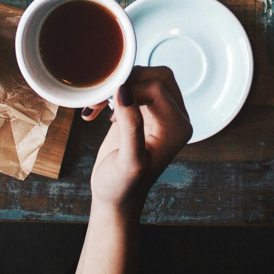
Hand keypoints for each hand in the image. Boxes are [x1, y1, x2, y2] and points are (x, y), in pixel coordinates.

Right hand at [86, 66, 191, 213]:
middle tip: (100, 99)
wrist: (115, 198)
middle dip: (127, 81)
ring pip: (147, 76)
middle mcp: (175, 117)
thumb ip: (130, 126)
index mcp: (178, 127)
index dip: (129, 89)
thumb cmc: (122, 187)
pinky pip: (135, 85)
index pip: (157, 88)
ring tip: (95, 106)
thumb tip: (124, 90)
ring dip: (119, 85)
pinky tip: (97, 110)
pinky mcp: (145, 112)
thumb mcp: (128, 161)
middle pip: (157, 75)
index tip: (105, 105)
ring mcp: (161, 113)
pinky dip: (114, 92)